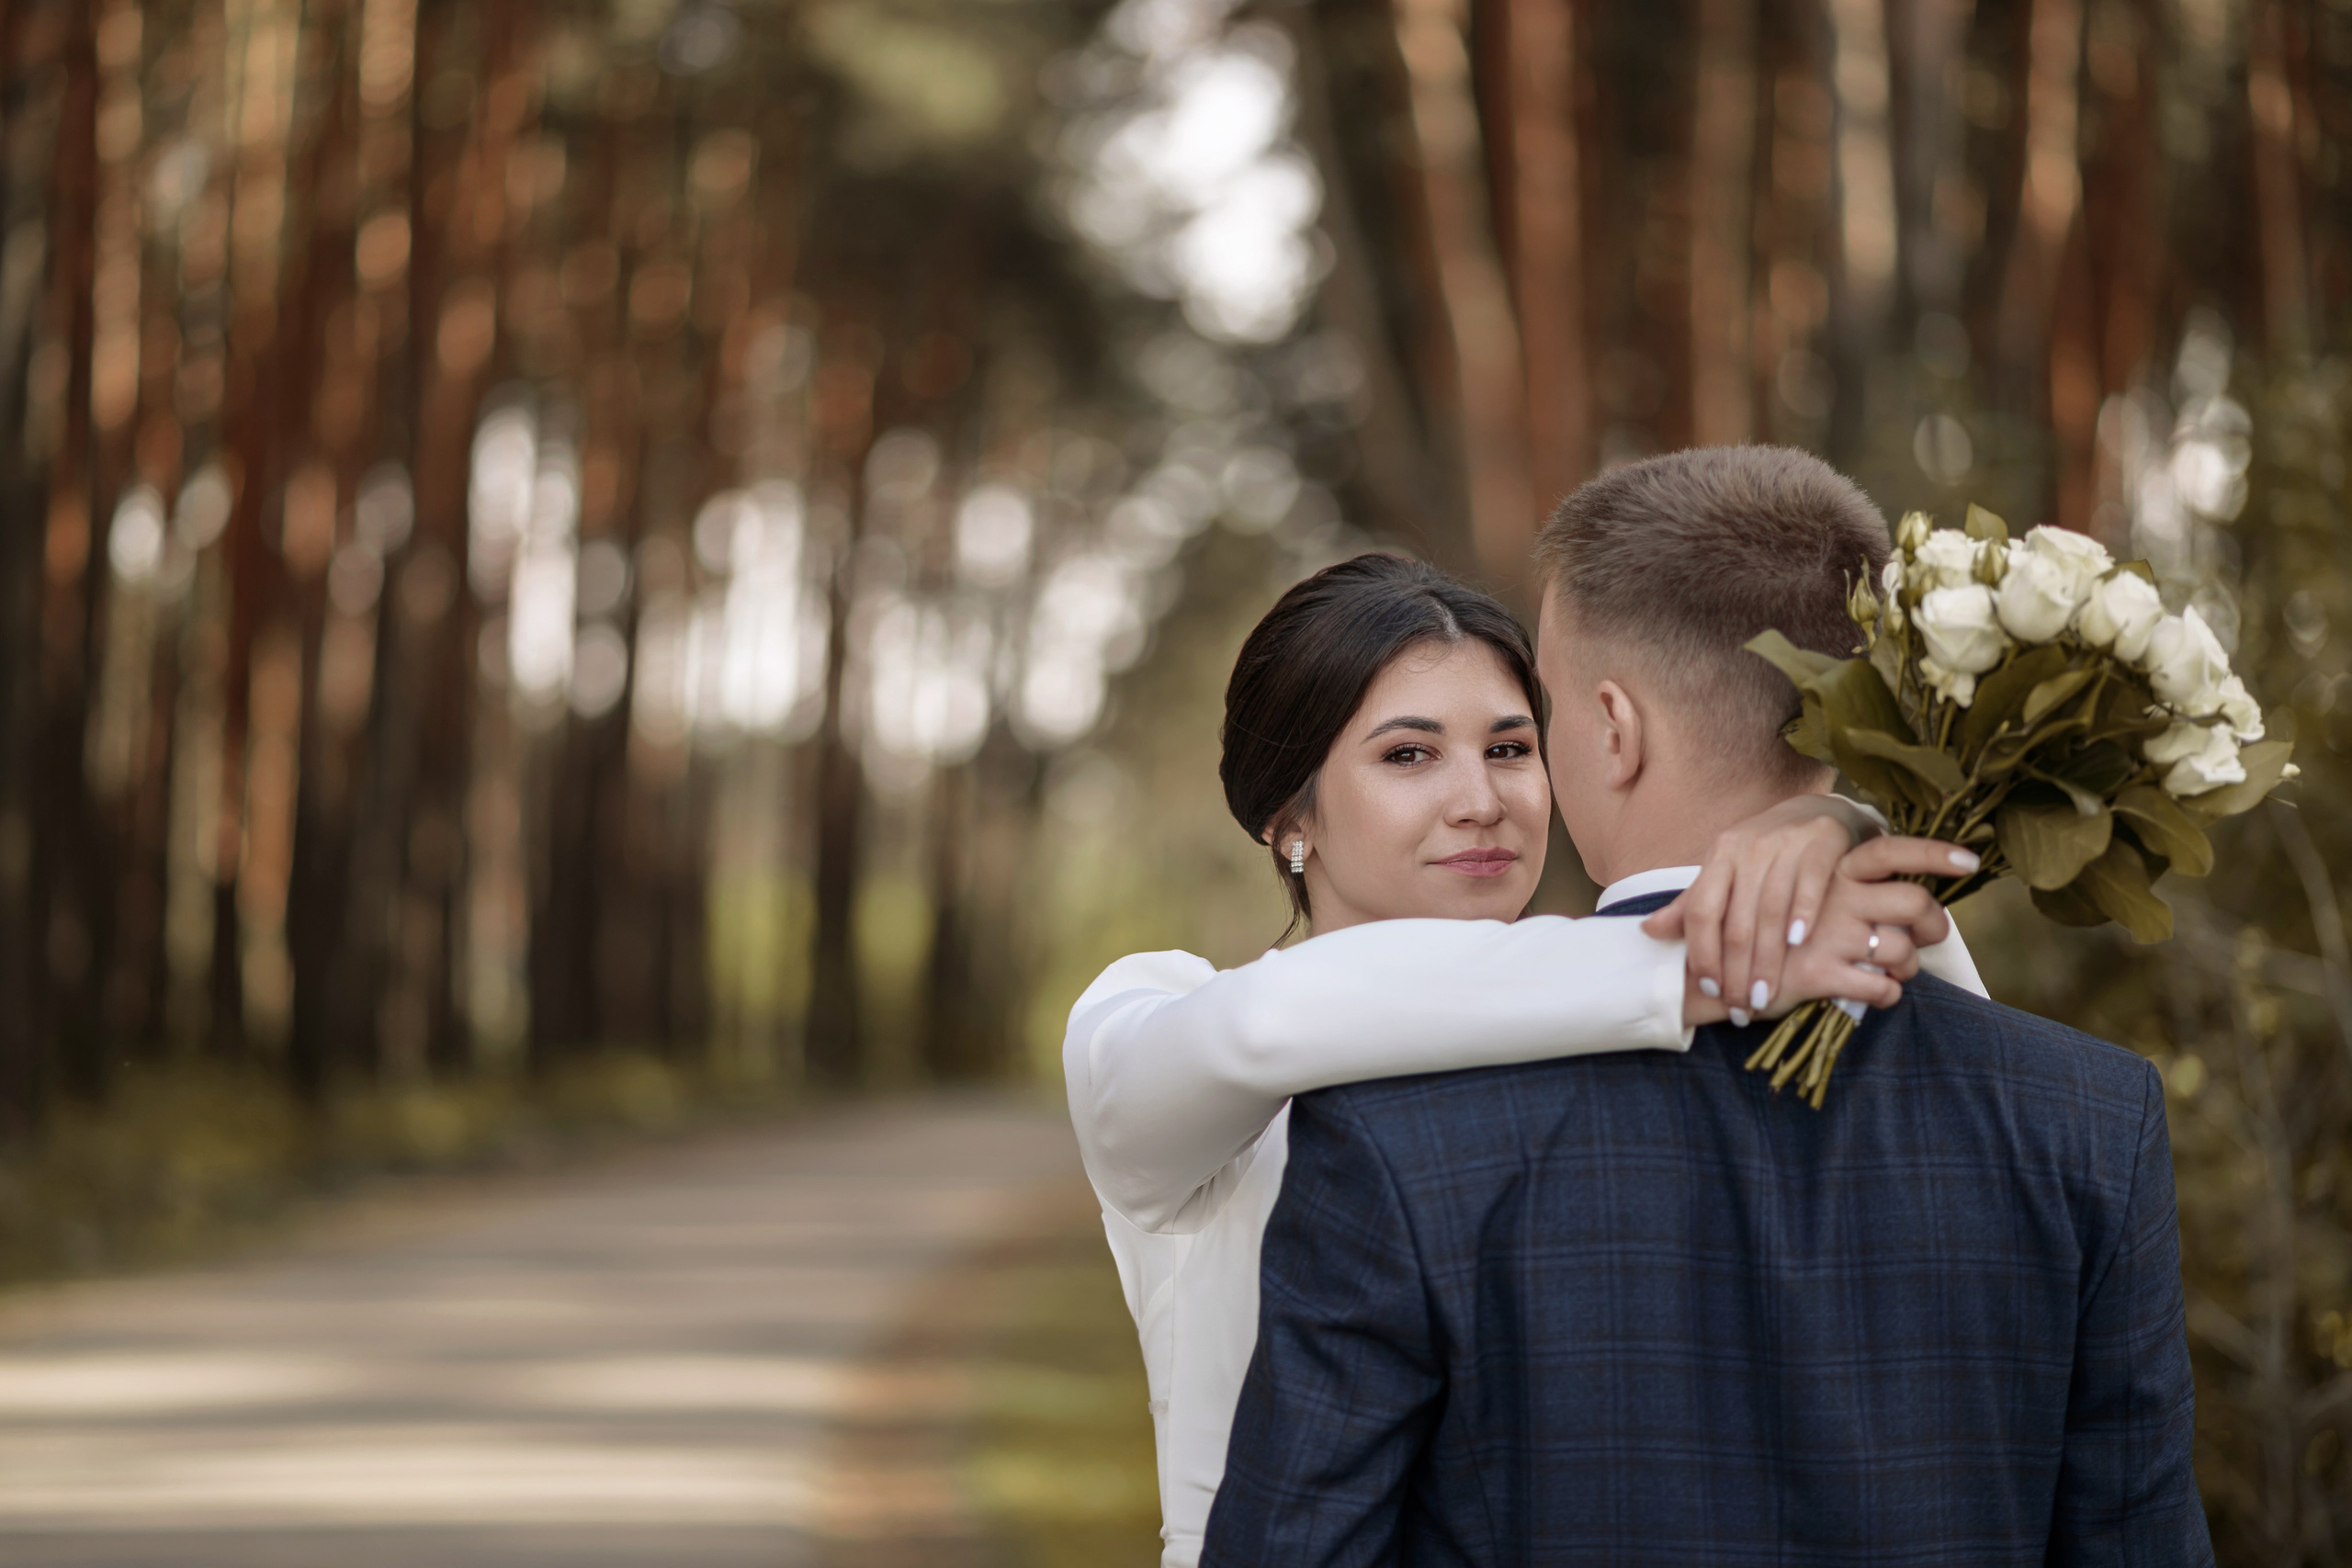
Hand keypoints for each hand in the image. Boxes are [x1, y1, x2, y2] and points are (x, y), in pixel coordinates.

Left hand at [1644, 794, 1881, 1023]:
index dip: (1702, 953)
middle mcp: (1747, 850)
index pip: (1701, 911)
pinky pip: (1808, 885)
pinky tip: (1798, 944)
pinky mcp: (1820, 844)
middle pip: (1737, 921)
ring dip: (1768, 960)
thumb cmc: (1765, 853)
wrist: (1818, 813)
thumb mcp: (1725, 871)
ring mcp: (1784, 845)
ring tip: (1766, 996)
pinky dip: (1802, 915)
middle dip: (1737, 971)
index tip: (1710, 989)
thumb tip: (1646, 931)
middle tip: (1741, 1008)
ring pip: (1770, 912)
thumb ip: (1693, 904)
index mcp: (1719, 857)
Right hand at [1764, 836, 1974, 1012]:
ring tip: (1895, 973)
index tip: (1971, 862)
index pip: (1892, 850)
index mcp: (1833, 871)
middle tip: (1929, 939)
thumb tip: (1905, 898)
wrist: (1720, 973)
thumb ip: (1849, 890)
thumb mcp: (1804, 899)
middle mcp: (1835, 895)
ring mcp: (1828, 933)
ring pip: (1903, 951)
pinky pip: (1882, 988)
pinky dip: (1888, 996)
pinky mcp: (1820, 972)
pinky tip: (1876, 993)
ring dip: (1909, 968)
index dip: (1935, 854)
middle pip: (1915, 902)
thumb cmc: (1776, 935)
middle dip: (1935, 926)